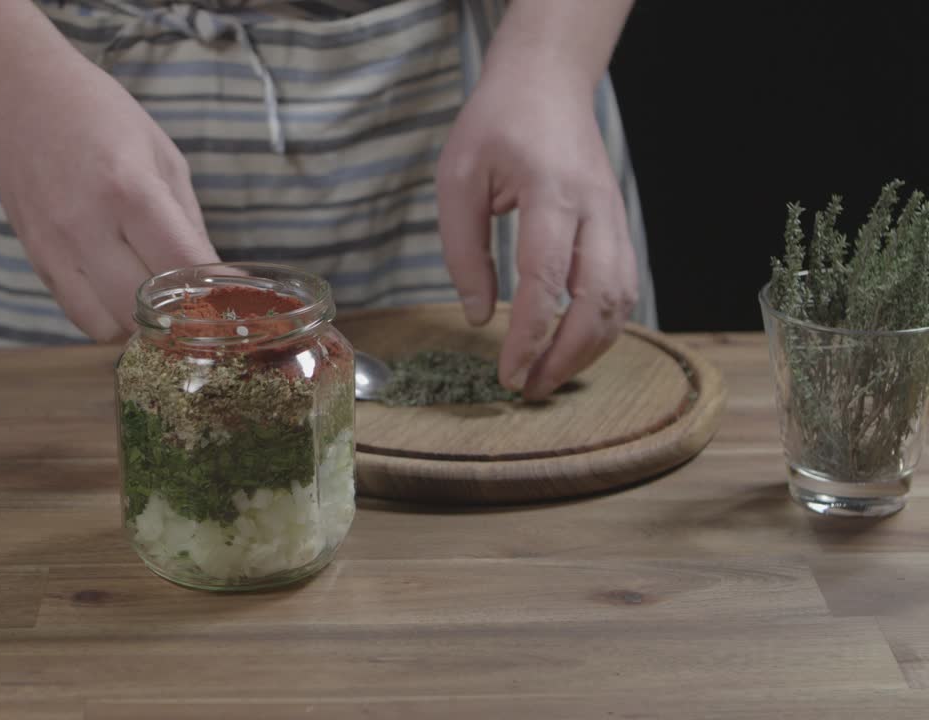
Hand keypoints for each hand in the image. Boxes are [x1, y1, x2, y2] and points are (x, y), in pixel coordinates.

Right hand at [0, 55, 216, 341]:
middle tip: (197, 304)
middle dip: (177, 315)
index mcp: (130, 192)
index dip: (215, 290)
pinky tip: (123, 292)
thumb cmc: (99, 115)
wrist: (16, 92)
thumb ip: (188, 222)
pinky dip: (107, 315)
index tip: (236, 298)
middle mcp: (88, 227)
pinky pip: (77, 313)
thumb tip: (211, 278)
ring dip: (139, 324)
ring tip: (157, 302)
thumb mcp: (162, 155)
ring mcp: (54, 249)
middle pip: (143, 310)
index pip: (182, 266)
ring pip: (106, 326)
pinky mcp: (34, 260)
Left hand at [436, 60, 637, 400]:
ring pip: (621, 299)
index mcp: (553, 192)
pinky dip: (604, 326)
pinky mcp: (618, 226)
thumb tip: (479, 315)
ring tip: (549, 378)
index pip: (547, 280)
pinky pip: (624, 286)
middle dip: (567, 356)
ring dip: (589, 348)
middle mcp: (596, 208)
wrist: (547, 81)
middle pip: (599, 299)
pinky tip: (572, 346)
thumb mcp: (458, 178)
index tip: (508, 374)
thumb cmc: (497, 123)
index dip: (530, 335)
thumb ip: (464, 249)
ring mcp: (615, 217)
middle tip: (529, 390)